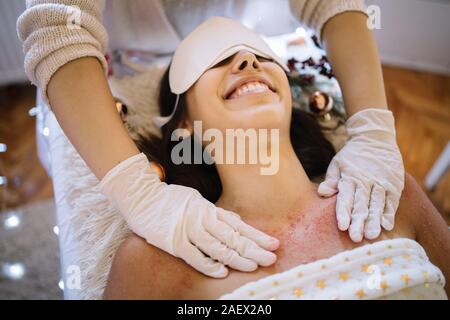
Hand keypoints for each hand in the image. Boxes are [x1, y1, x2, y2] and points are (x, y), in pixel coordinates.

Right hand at [100, 153, 278, 277]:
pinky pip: (194, 255)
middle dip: (254, 249)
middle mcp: (202, 218)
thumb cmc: (172, 199)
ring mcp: (188, 230)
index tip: (274, 244)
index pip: (239, 225)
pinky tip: (222, 272)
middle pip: (233, 237)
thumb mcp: (198, 200)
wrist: (142, 197)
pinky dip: (208, 264)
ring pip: (217, 246)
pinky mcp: (173, 241)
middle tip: (271, 258)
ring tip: (253, 266)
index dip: (257, 236)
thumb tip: (236, 221)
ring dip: (236, 258)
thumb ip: (216, 212)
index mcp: (209, 209)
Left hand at [318, 109, 404, 241]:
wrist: (375, 137)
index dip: (343, 212)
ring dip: (374, 220)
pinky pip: (392, 201)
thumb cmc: (352, 155)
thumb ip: (331, 180)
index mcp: (350, 177)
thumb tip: (322, 193)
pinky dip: (389, 213)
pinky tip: (386, 225)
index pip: (346, 198)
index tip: (342, 226)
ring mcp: (382, 183)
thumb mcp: (337, 164)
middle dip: (359, 221)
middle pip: (362, 204)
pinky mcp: (394, 184)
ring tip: (372, 234)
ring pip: (377, 204)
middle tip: (356, 237)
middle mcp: (366, 181)